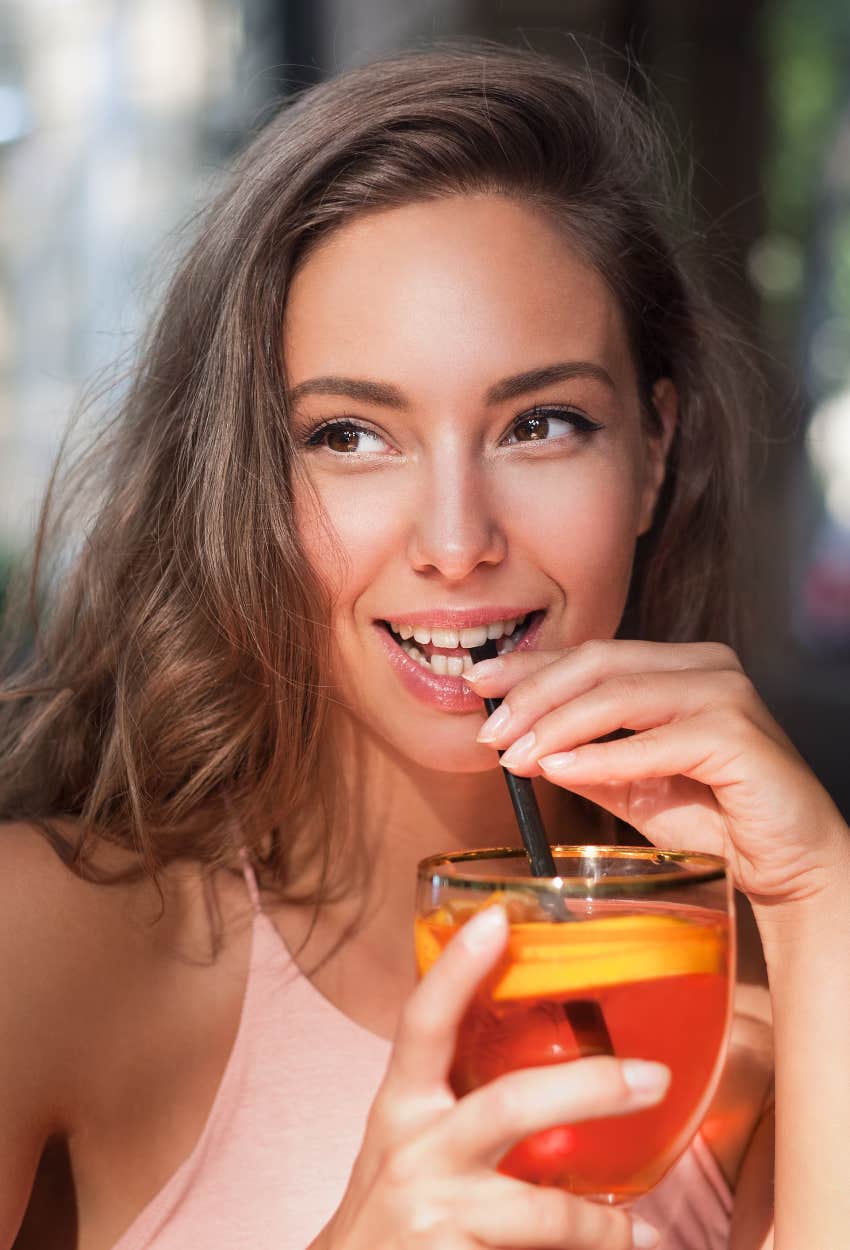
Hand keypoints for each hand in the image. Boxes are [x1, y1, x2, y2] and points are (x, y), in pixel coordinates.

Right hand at [310, 905, 664, 1249]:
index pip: (423, 1021)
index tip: (497, 915)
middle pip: (511, 1105)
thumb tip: (550, 1047)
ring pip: (543, 1211)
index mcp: (401, 1104)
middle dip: (592, 1087)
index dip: (458, 969)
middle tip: (654, 1078)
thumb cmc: (394, 1200)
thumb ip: (457, 1094)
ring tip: (635, 1231)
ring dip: (602, 1224)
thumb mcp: (409, 1136)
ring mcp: (433, 1211)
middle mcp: (413, 1150)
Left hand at [469, 639, 849, 907]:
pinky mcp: (737, 735)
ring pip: (619, 695)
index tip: (476, 684)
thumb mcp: (632, 784)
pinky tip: (557, 770)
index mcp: (679, 666)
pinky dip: (599, 757)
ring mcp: (725, 694)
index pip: (592, 655)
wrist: (786, 866)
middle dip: (533, 695)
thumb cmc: (714, 821)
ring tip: (515, 755)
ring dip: (557, 726)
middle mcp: (704, 666)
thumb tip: (519, 744)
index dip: (529, 667)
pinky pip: (652, 742)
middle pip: (599, 664)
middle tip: (488, 731)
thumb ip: (585, 758)